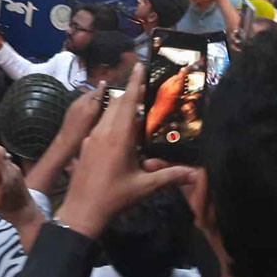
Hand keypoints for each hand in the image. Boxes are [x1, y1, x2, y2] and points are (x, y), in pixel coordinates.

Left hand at [54, 62, 197, 238]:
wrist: (81, 211)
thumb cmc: (114, 197)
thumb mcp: (144, 187)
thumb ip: (169, 177)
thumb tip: (194, 173)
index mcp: (118, 136)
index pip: (127, 102)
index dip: (134, 83)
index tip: (139, 65)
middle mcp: (103, 131)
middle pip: (117, 103)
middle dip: (130, 92)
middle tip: (145, 86)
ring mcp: (91, 137)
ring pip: (106, 113)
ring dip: (120, 105)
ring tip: (136, 104)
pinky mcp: (85, 145)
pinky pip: (100, 124)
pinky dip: (111, 119)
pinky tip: (120, 128)